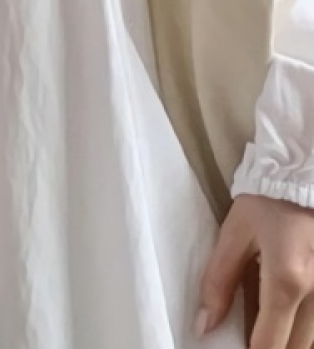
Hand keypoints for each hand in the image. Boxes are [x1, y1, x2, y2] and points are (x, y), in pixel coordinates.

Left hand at [198, 194, 313, 347]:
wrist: (303, 175)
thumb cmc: (266, 202)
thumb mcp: (234, 235)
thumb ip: (218, 281)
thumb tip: (204, 325)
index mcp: (287, 281)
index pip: (270, 345)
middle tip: (248, 340)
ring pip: (313, 340)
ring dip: (290, 341)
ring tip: (264, 328)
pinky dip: (305, 328)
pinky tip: (284, 319)